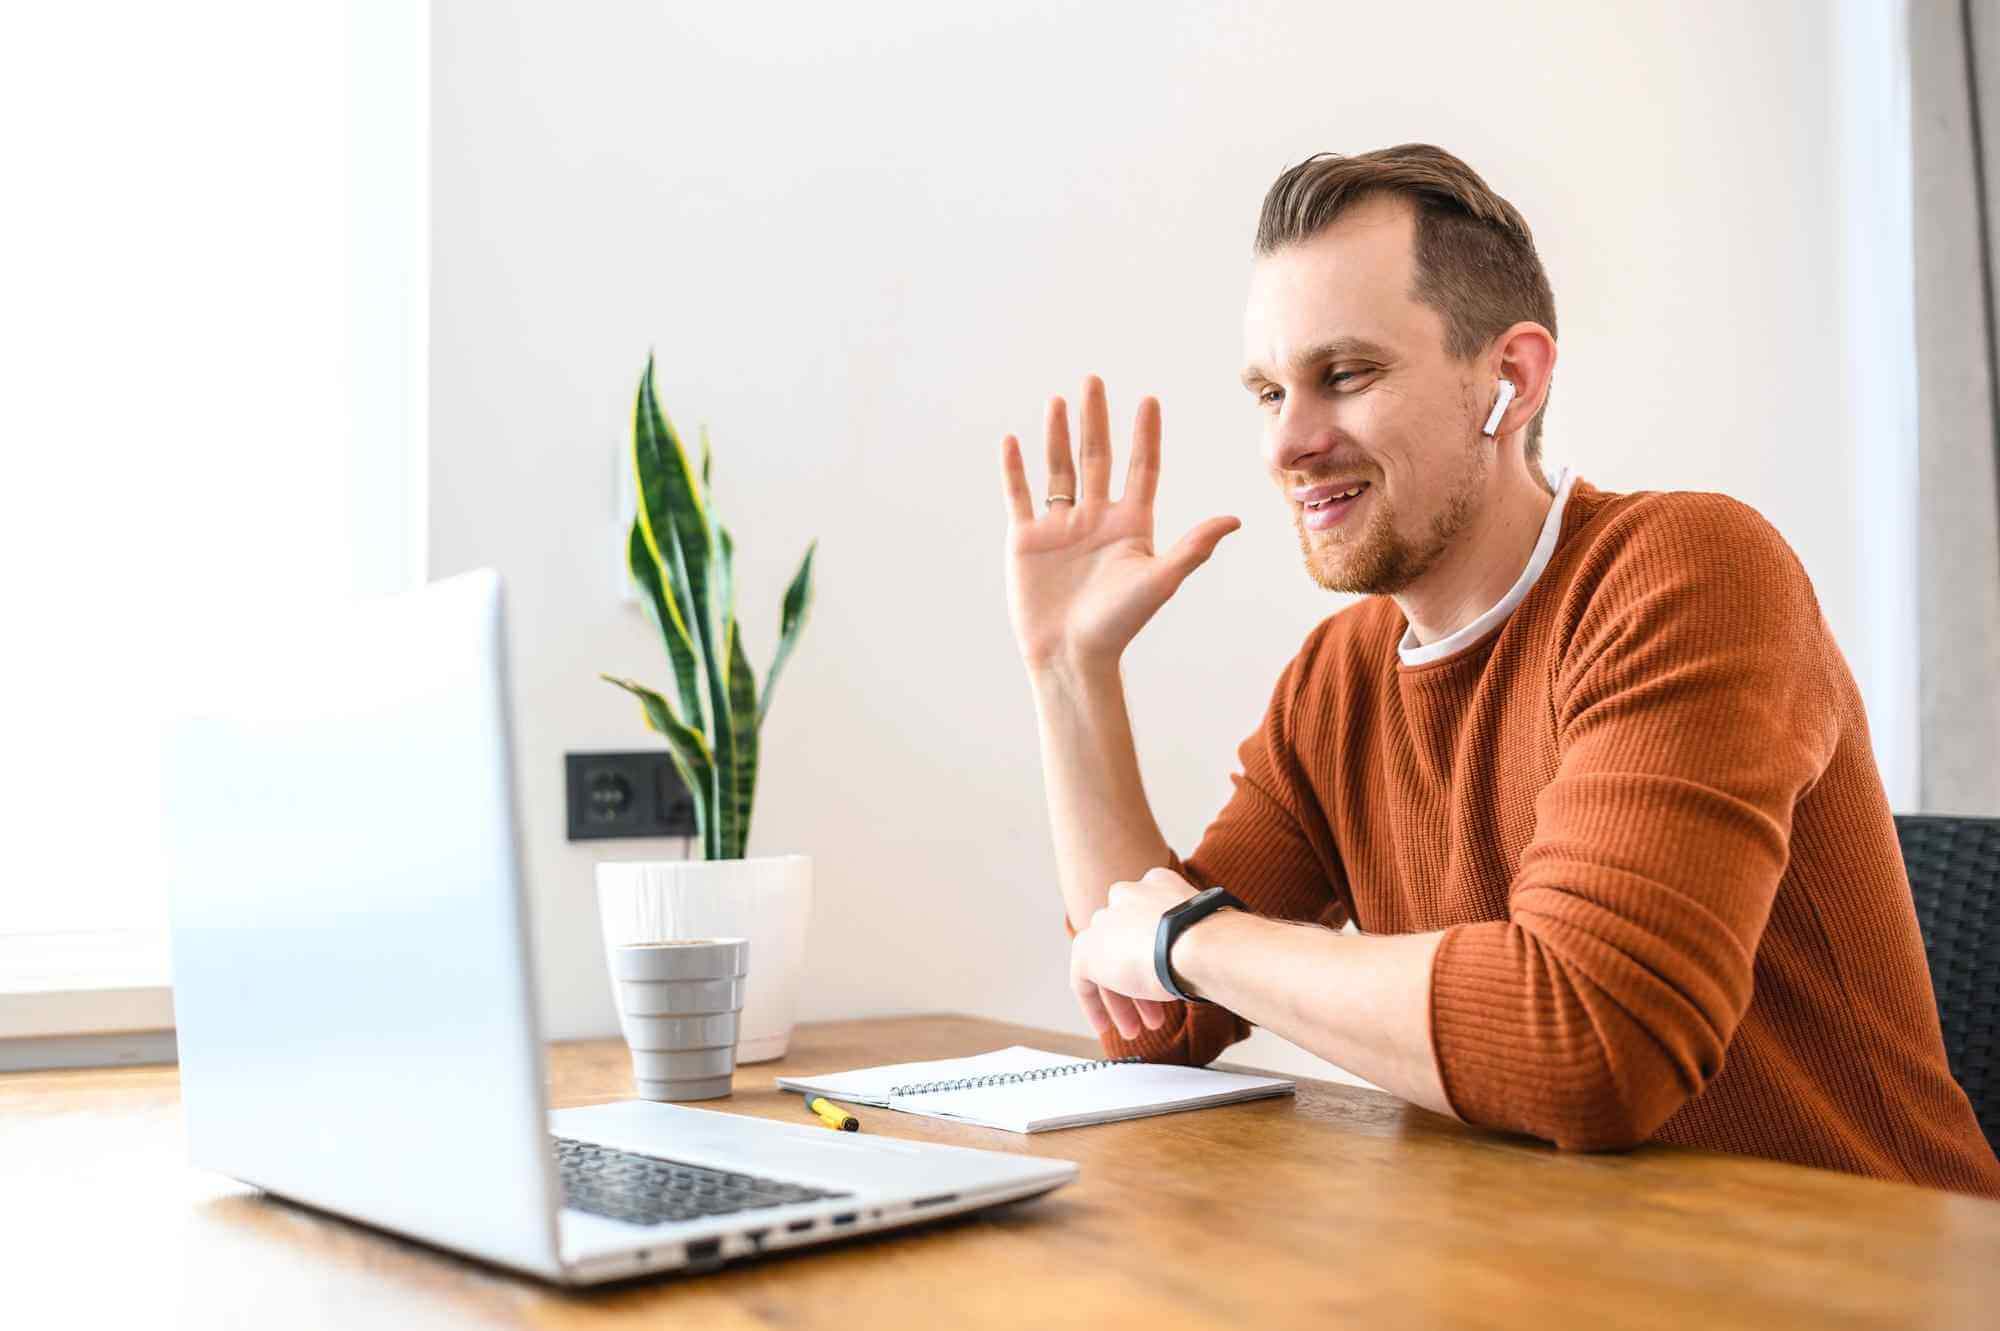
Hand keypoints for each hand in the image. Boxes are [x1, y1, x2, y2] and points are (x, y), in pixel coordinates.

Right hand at [1000, 376, 1239, 672]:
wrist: (1070, 655)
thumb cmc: (1119, 624)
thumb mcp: (1160, 580)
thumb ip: (1193, 546)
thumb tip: (1235, 519)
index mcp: (1130, 525)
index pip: (1141, 469)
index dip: (1145, 436)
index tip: (1149, 400)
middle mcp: (1096, 519)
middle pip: (1097, 458)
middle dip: (1096, 420)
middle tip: (1094, 380)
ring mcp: (1060, 527)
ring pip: (1060, 469)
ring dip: (1058, 435)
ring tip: (1060, 400)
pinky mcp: (1027, 539)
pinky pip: (1020, 495)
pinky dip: (1015, 469)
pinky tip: (1013, 440)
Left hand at [1069, 868, 1200, 1039]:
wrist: (1197, 943)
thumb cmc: (1215, 941)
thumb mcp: (1206, 933)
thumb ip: (1192, 940)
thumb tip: (1205, 963)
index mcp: (1158, 884)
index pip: (1149, 921)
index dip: (1157, 955)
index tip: (1166, 978)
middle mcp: (1127, 895)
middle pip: (1127, 944)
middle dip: (1140, 982)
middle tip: (1154, 1013)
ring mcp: (1105, 921)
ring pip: (1108, 964)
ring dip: (1123, 1000)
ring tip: (1139, 1029)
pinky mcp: (1086, 948)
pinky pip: (1084, 981)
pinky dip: (1095, 1006)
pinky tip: (1107, 1026)